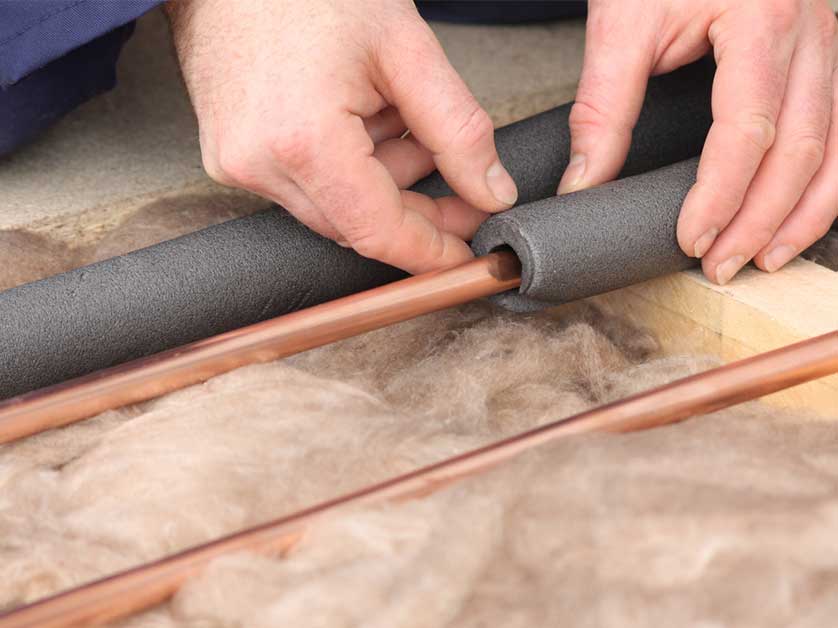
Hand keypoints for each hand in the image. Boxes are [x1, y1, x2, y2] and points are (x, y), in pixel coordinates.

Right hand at [165, 0, 517, 273]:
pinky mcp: (230, 158)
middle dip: (415, 209)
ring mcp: (237, 164)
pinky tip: (362, 121)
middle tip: (459, 180)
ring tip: (400, 121)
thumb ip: (458, 130)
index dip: (431, 250)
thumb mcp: (407, 50)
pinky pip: (303, 189)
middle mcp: (260, 164)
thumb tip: (491, 193)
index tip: (467, 254)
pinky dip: (345, 169)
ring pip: (333, 210)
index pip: (379, 231)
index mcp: (304, 140)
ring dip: (381, 183)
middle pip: (357, 225)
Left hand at [559, 0, 837, 283]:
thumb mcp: (625, 21)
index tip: (689, 238)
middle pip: (801, 147)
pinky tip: (803, 216)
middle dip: (760, 219)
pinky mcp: (832, 52)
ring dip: (804, 212)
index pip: (747, 129)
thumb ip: (604, 106)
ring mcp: (833, 41)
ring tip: (764, 260)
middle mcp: (811, 31)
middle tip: (720, 266)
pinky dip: (829, 181)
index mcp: (761, 19)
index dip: (720, 194)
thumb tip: (585, 184)